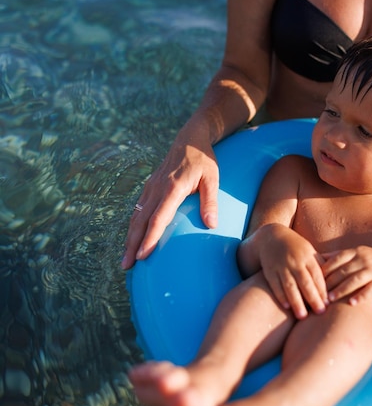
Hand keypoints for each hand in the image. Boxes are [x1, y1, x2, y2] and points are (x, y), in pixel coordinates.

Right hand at [121, 119, 219, 269]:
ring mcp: (151, 187)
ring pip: (136, 217)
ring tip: (125, 259)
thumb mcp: (213, 178)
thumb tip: (211, 225)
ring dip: (129, 238)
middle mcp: (157, 189)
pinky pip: (138, 210)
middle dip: (132, 245)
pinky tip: (132, 239)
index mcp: (172, 188)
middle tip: (126, 266)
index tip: (142, 256)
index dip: (149, 238)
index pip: (158, 218)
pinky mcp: (150, 187)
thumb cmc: (204, 160)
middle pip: (141, 221)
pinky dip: (133, 227)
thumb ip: (210, 201)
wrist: (191, 139)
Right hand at [258, 226, 327, 318]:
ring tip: (302, 316)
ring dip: (296, 301)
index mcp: (307, 256)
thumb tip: (335, 280)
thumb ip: (320, 265)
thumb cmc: (296, 247)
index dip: (322, 289)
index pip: (317, 275)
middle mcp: (295, 261)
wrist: (271, 237)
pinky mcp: (269, 270)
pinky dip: (280, 296)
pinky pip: (275, 285)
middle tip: (320, 312)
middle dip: (313, 298)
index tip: (328, 303)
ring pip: (290, 285)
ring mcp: (281, 266)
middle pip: (305, 282)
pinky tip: (286, 306)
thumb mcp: (309, 251)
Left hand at [322, 246, 371, 318]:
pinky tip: (352, 303)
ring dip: (342, 290)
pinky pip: (371, 289)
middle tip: (317, 294)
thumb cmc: (370, 261)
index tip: (312, 279)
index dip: (324, 270)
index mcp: (355, 252)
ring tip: (330, 299)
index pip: (336, 260)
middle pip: (343, 271)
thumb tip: (315, 256)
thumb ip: (337, 256)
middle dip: (330, 283)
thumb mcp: (355, 254)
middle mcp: (364, 259)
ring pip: (355, 280)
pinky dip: (362, 296)